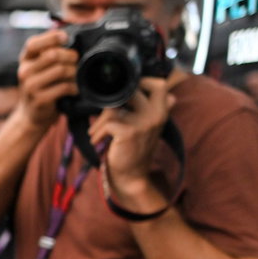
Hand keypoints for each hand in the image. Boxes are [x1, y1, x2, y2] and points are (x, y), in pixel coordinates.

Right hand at [16, 29, 78, 130]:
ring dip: (74, 72)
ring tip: (75, 76)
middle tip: (76, 60)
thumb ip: (49, 53)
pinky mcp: (39, 99)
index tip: (65, 38)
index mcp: (25, 59)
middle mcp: (24, 71)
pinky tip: (74, 89)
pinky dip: (74, 87)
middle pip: (53, 55)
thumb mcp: (39, 67)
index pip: (34, 43)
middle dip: (70, 56)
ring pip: (60, 70)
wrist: (32, 115)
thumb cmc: (40, 87)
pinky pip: (64, 87)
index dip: (51, 37)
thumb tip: (70, 38)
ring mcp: (30, 86)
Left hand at [89, 76, 173, 213]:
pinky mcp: (129, 132)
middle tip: (104, 115)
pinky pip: (107, 122)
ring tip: (95, 131)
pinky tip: (95, 140)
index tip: (124, 92)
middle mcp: (156, 115)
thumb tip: (146, 88)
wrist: (132, 176)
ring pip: (114, 108)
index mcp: (162, 111)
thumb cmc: (134, 149)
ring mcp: (144, 123)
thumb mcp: (146, 126)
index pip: (159, 85)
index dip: (141, 82)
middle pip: (131, 91)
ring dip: (99, 120)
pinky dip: (97, 131)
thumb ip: (147, 108)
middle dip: (111, 101)